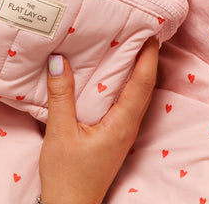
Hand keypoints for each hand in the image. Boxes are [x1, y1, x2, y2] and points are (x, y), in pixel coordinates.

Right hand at [39, 37, 158, 203]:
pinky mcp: (112, 134)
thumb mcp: (60, 132)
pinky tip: (111, 78)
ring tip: (130, 49)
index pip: (141, 84)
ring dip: (137, 72)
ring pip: (136, 96)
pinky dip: (124, 85)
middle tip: (142, 35)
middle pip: (144, 88)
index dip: (148, 58)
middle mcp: (127, 126)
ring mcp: (121, 132)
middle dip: (147, 60)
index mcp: (121, 124)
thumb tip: (58, 60)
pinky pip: (124, 103)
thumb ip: (61, 96)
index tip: (150, 35)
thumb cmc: (67, 173)